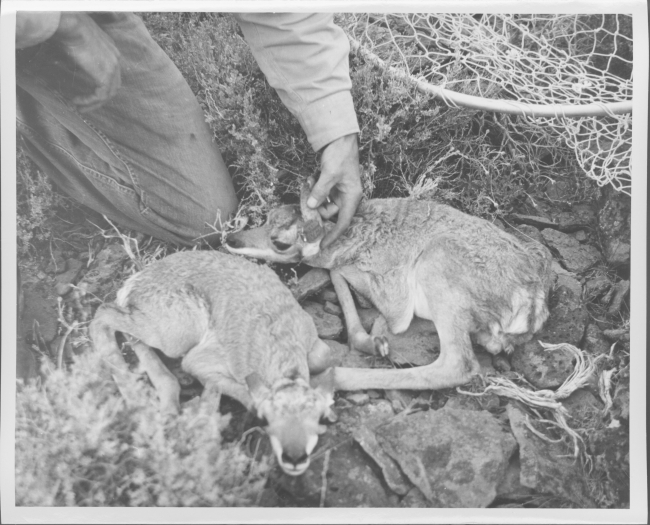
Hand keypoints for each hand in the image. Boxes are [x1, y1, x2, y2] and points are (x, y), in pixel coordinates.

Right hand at [46, 12, 121, 111]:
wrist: (72, 25)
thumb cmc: (69, 30)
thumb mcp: (78, 44)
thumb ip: (80, 56)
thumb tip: (66, 64)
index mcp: (111, 50)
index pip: (112, 73)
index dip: (101, 85)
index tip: (88, 92)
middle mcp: (116, 59)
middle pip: (113, 85)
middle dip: (100, 98)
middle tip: (85, 105)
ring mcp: (113, 68)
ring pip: (108, 93)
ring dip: (94, 103)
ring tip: (80, 108)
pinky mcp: (106, 76)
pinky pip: (101, 96)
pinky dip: (90, 101)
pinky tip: (77, 102)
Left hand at [307, 133, 362, 247]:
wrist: (340, 138)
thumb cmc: (340, 155)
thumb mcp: (330, 174)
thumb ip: (320, 191)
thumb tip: (312, 206)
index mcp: (352, 197)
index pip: (343, 223)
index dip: (333, 235)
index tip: (322, 245)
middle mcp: (347, 196)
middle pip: (329, 213)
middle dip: (316, 209)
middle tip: (305, 202)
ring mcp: (339, 190)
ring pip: (323, 203)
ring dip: (313, 196)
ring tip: (308, 182)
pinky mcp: (332, 185)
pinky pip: (321, 194)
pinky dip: (314, 189)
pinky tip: (310, 178)